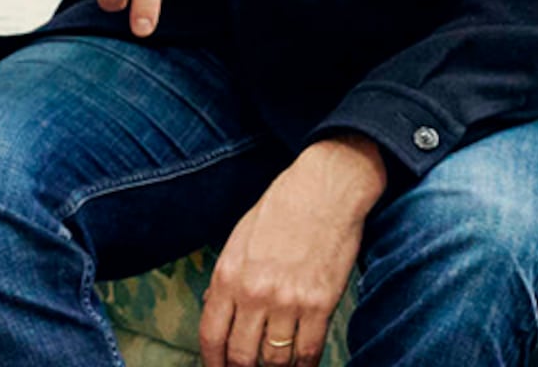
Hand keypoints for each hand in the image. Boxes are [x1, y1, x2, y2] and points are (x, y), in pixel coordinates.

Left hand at [196, 136, 382, 366]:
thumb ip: (226, 276)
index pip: (211, 335)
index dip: (212, 362)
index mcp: (229, 275)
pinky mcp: (320, 304)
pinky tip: (302, 366)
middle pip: (241, 355)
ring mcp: (288, 301)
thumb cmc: (282, 208)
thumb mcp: (240, 237)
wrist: (326, 189)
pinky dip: (304, 365)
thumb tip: (213, 304)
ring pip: (275, 360)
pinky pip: (309, 351)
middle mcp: (254, 292)